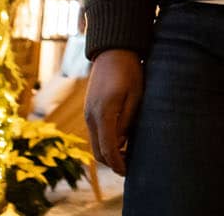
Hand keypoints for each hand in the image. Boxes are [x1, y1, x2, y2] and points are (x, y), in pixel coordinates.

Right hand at [84, 49, 142, 174]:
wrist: (113, 51)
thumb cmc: (129, 71)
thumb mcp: (135, 96)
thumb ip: (127, 121)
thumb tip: (120, 145)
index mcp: (103, 114)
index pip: (108, 148)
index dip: (117, 163)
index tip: (127, 172)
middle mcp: (91, 116)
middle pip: (97, 151)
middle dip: (112, 162)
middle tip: (129, 167)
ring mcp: (88, 113)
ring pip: (94, 143)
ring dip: (108, 153)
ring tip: (127, 156)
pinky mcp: (89, 109)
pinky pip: (95, 132)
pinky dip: (104, 141)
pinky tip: (120, 141)